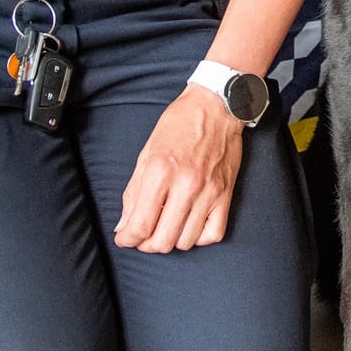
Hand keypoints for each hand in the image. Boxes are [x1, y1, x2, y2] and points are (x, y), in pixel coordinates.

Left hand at [114, 84, 244, 252]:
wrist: (216, 106)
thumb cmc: (179, 125)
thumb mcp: (146, 153)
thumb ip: (133, 193)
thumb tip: (124, 227)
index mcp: (160, 173)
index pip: (140, 226)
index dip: (127, 239)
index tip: (124, 238)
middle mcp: (186, 186)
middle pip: (162, 241)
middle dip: (146, 245)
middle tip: (142, 236)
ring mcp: (209, 192)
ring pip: (186, 242)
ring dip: (171, 240)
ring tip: (166, 226)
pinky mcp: (226, 195)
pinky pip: (212, 235)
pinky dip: (199, 237)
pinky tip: (190, 224)